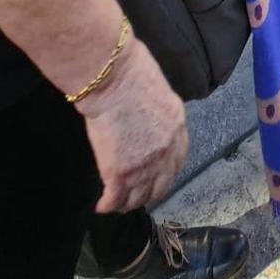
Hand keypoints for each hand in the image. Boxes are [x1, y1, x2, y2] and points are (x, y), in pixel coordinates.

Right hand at [81, 35, 187, 214]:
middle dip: (148, 194)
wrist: (111, 78)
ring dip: (127, 203)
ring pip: (138, 198)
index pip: (177, 162)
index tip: (156, 180)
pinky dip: (107, 205)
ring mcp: (144, 165)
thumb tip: (149, 124)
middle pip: (160, 186)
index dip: (166, 175)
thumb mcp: (160, 93)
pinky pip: (115, 199)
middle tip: (136, 197)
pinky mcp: (120, 172)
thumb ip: (160, 116)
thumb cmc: (131, 72)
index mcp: (178, 128)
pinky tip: (102, 206)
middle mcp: (166, 151)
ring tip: (117, 203)